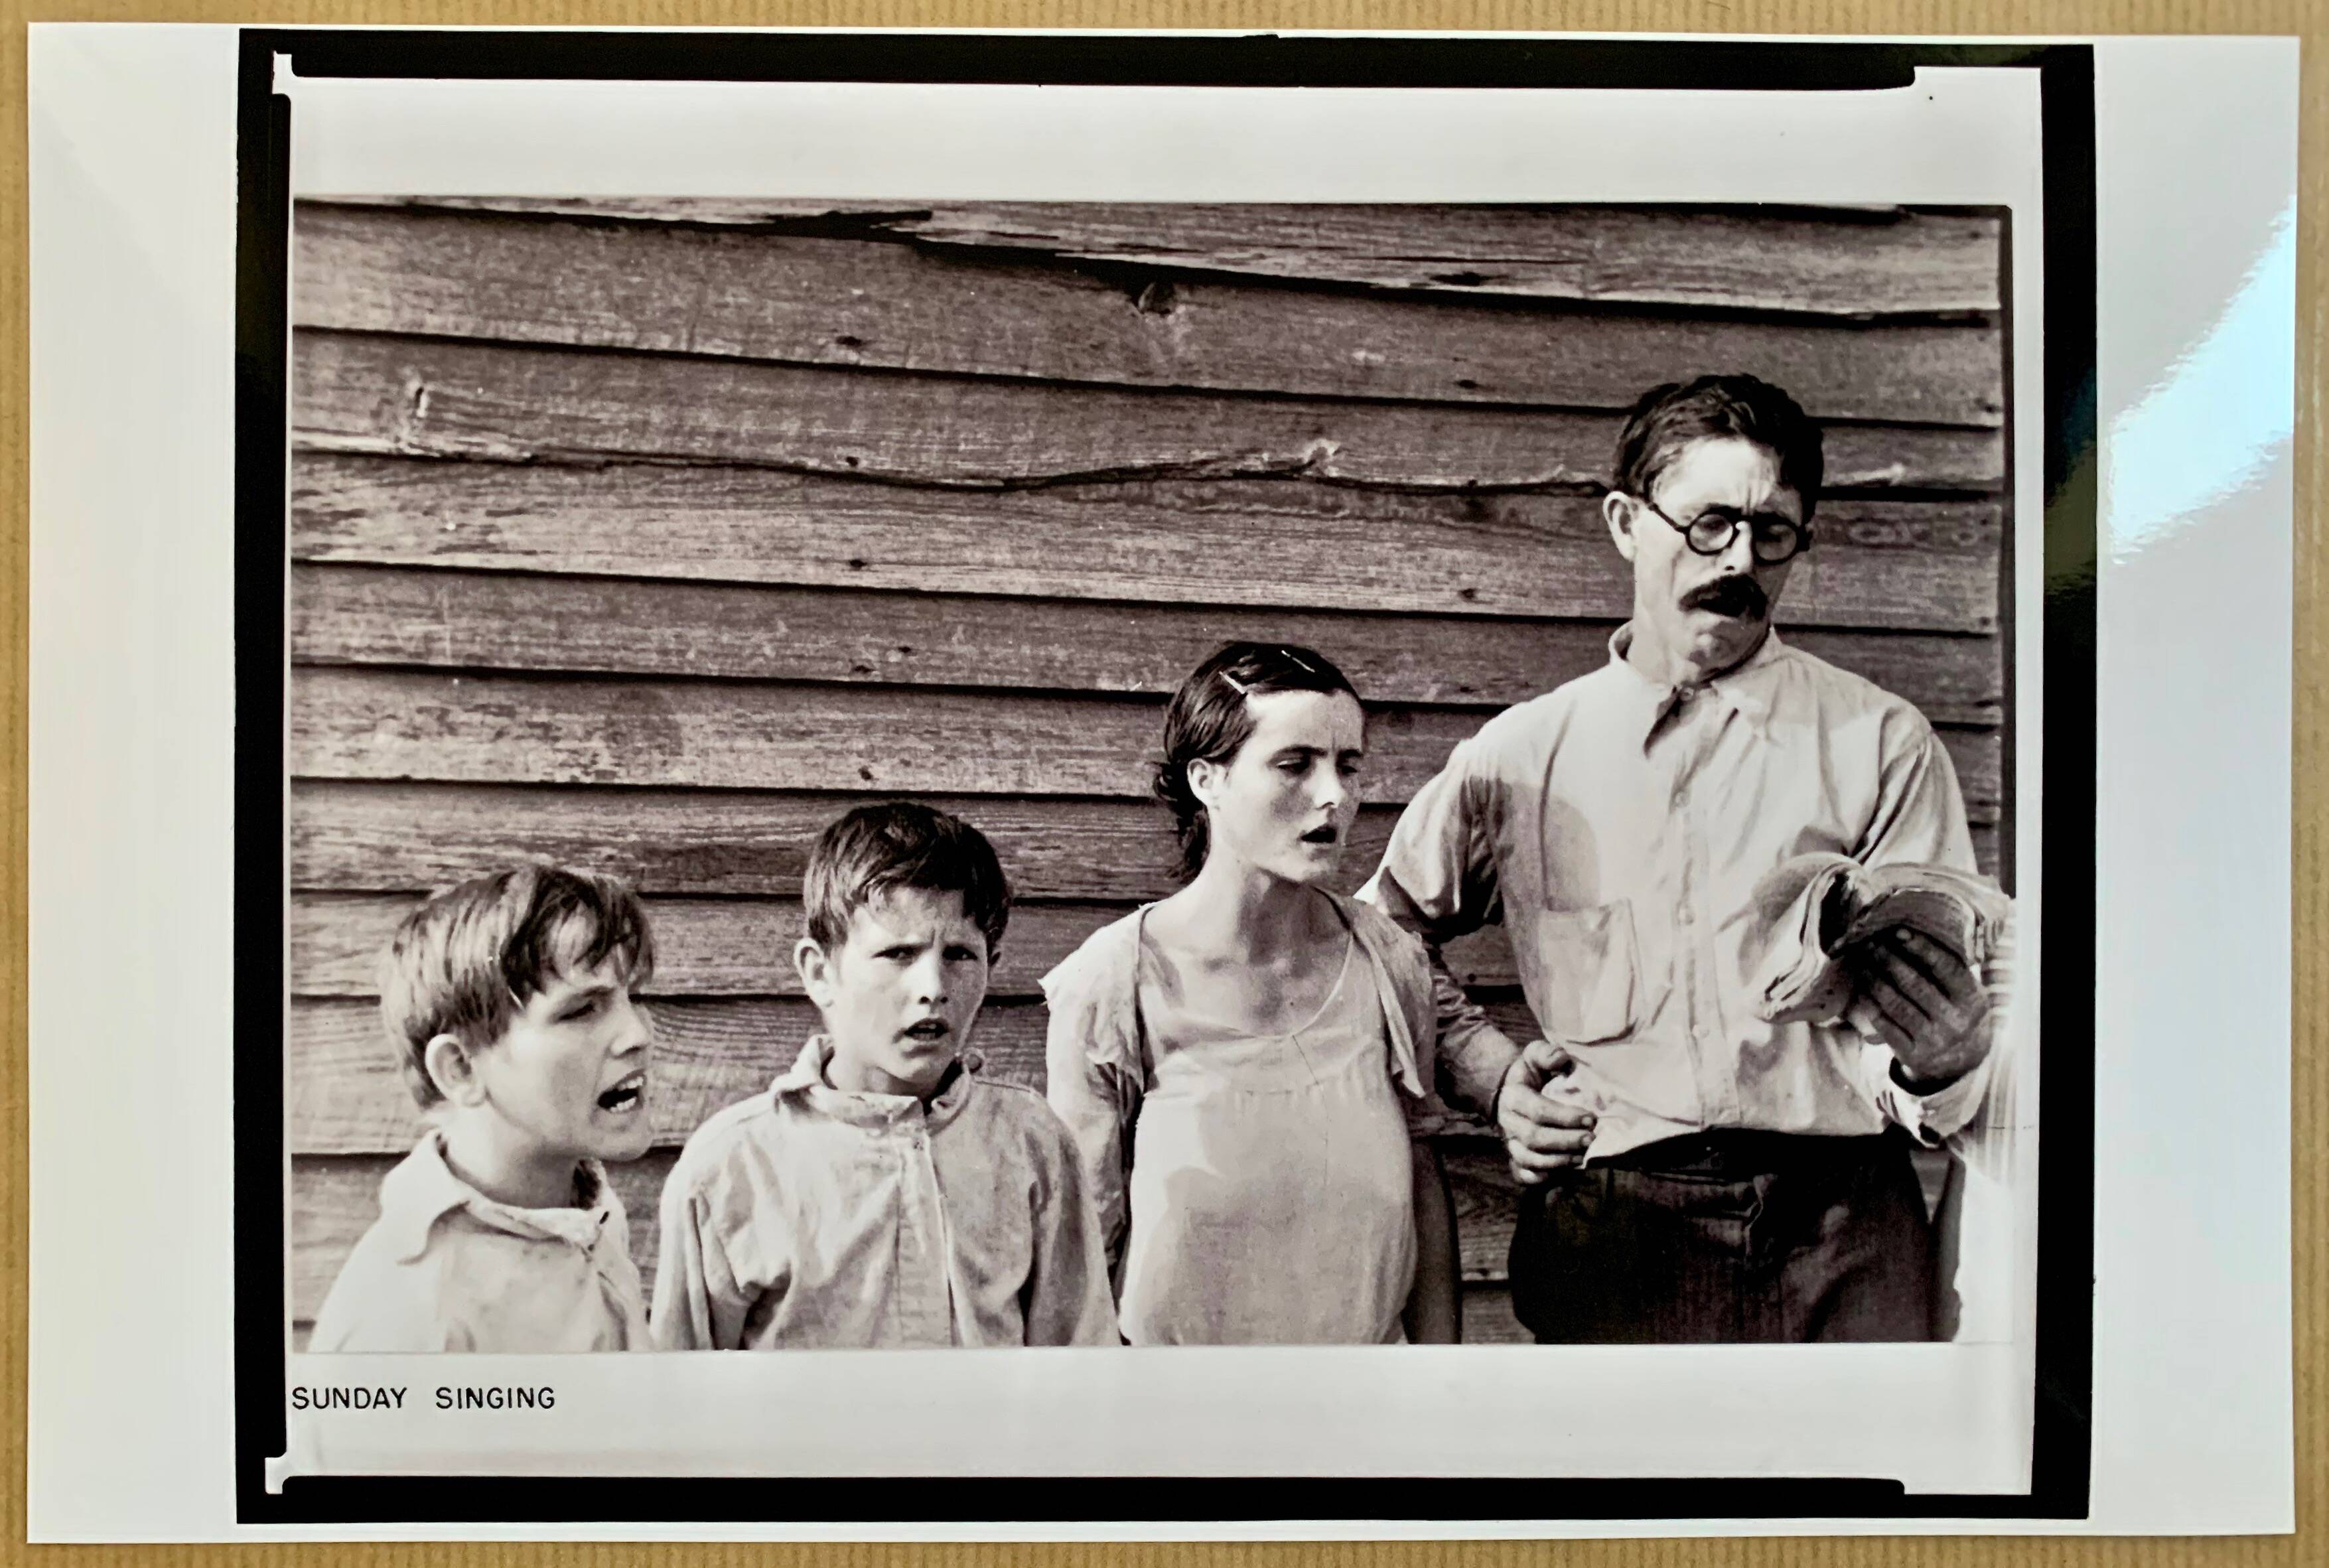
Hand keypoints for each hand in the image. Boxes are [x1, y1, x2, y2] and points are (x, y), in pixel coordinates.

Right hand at [1495, 1038, 1597, 1185]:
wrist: (1509, 1091)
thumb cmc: (1530, 1074)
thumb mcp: (1535, 1056)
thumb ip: (1547, 1054)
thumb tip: (1562, 1060)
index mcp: (1513, 1097)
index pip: (1538, 1111)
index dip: (1565, 1117)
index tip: (1590, 1118)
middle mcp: (1507, 1123)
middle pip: (1535, 1138)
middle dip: (1566, 1141)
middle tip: (1591, 1138)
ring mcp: (1509, 1143)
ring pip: (1529, 1159)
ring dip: (1558, 1161)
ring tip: (1582, 1157)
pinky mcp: (1514, 1159)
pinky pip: (1522, 1175)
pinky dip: (1540, 1178)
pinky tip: (1561, 1174)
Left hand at [1844, 927, 1992, 1087]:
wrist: (1965, 1062)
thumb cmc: (1961, 1014)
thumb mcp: (1968, 993)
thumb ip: (1951, 968)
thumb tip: (1913, 935)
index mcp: (1973, 1001)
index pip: (1946, 968)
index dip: (1922, 948)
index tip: (1898, 931)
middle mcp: (1955, 1022)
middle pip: (1915, 985)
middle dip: (1889, 960)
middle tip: (1871, 944)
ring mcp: (1934, 1042)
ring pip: (1896, 1005)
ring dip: (1875, 981)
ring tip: (1863, 964)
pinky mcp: (1914, 1056)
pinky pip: (1886, 1026)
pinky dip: (1872, 1006)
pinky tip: (1863, 991)